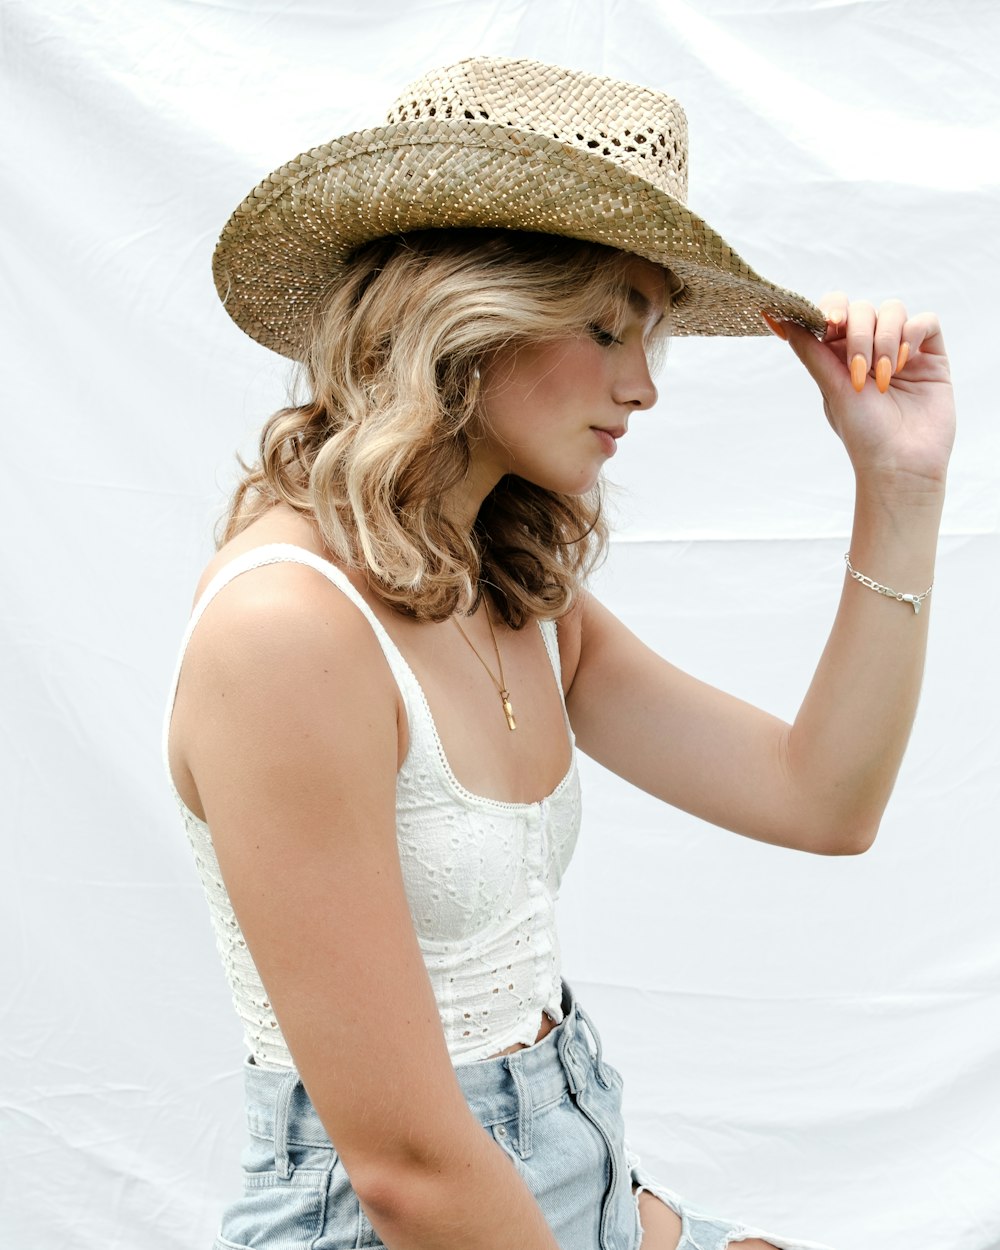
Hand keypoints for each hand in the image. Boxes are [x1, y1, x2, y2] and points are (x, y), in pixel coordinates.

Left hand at [764, 295, 955, 499]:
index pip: (834, 312)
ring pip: (893, 311)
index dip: (831, 309)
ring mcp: (902, 350)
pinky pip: (926, 321)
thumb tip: (780, 319)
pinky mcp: (931, 355)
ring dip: (886, 340)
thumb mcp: (831, 387)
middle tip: (860, 372)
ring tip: (884, 377)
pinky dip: (913, 333)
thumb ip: (810, 350)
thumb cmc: (863, 433)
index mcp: (840, 356)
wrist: (901, 462)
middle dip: (859, 336)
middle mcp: (870, 348)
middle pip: (862, 309)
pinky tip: (906, 363)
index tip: (830, 324)